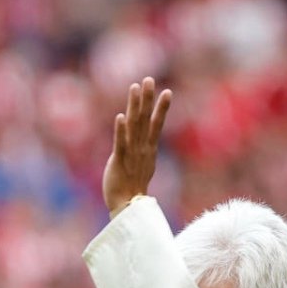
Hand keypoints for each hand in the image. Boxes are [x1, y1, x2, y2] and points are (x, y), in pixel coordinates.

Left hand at [102, 77, 171, 218]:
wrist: (128, 207)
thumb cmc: (132, 187)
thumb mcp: (141, 164)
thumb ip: (142, 150)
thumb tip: (142, 146)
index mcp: (148, 149)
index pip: (155, 125)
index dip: (161, 108)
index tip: (167, 91)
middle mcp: (142, 149)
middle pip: (146, 120)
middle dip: (148, 99)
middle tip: (149, 80)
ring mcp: (132, 154)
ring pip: (134, 126)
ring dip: (135, 106)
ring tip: (134, 88)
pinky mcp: (119, 161)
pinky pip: (121, 143)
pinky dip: (121, 130)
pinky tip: (121, 116)